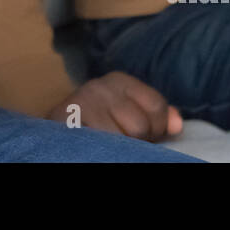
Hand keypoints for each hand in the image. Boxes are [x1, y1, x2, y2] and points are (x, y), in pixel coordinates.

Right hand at [43, 71, 182, 141]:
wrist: (52, 136)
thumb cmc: (98, 126)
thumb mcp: (129, 116)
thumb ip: (155, 117)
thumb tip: (176, 123)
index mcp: (120, 80)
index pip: (156, 105)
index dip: (156, 128)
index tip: (142, 136)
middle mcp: (100, 85)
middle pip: (140, 125)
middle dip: (136, 142)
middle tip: (120, 143)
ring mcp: (82, 101)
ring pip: (121, 139)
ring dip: (117, 149)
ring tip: (106, 145)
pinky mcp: (66, 118)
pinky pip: (99, 144)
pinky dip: (101, 149)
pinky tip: (95, 146)